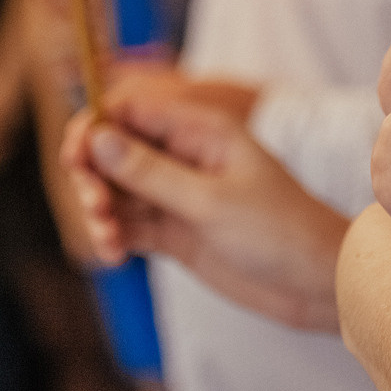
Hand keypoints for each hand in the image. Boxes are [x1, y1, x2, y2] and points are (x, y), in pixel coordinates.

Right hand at [59, 83, 347, 332]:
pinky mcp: (174, 229)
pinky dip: (113, 236)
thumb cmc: (278, 230)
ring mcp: (177, 194)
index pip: (130, 110)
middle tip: (97, 208)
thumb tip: (98, 136)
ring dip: (100, 212)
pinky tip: (114, 255)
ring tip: (110, 240)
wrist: (315, 281)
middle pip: (113, 150)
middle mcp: (184, 156)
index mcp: (201, 130)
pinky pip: (127, 223)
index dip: (94, 127)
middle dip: (92, 176)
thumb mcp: (210, 201)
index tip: (76, 160)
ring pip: (115, 190)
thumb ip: (150, 172)